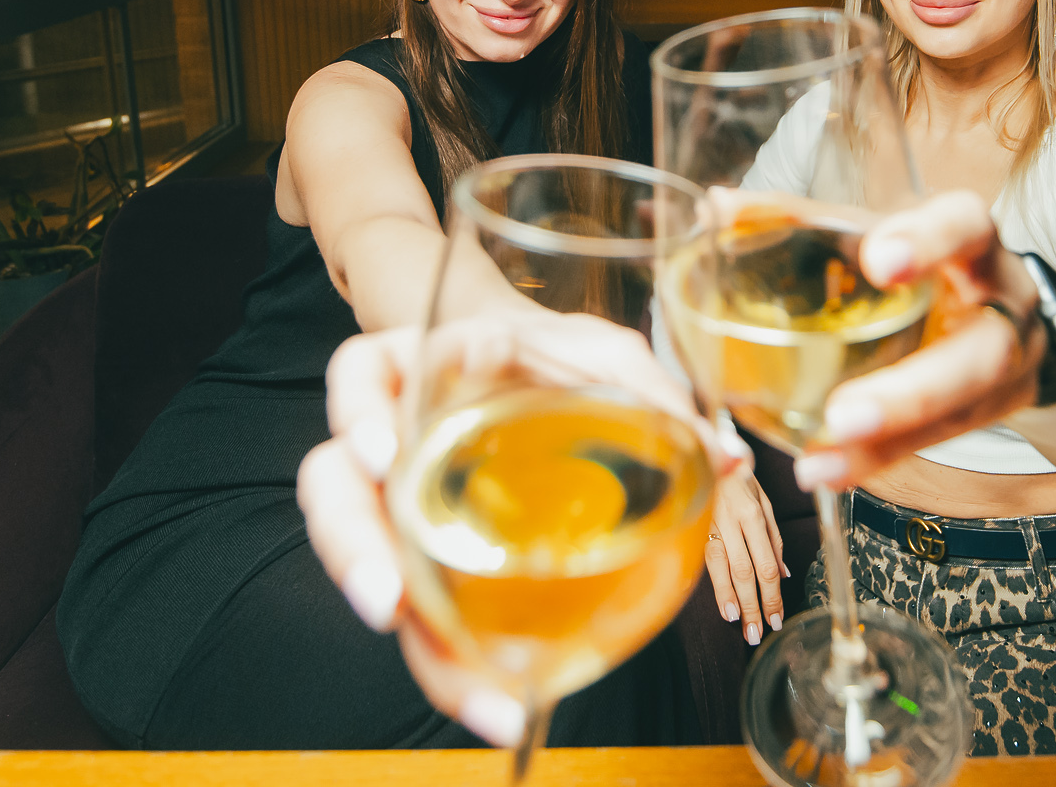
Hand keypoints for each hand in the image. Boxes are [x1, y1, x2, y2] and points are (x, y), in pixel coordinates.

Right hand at [297, 314, 745, 746]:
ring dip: (411, 636)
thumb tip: (724, 459)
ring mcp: (404, 500)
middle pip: (331, 484)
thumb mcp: (606, 357)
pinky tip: (499, 698)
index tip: (381, 456)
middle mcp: (395, 436)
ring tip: (467, 689)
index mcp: (425, 368)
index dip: (358, 412)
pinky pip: (424, 612)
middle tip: (388, 603)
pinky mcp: (428, 558)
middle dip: (352, 549)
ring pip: (366, 567)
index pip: (361, 373)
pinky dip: (453, 660)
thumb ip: (655, 392)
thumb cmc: (559, 359)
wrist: (539, 376)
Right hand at [705, 463, 787, 644]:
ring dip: (735, 600)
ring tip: (742, 626)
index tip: (777, 618)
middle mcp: (733, 522)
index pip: (767, 564)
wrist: (703, 451)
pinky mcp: (695, 529)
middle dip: (756, 605)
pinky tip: (723, 607)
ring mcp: (711, 525)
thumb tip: (785, 574)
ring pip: (725, 570)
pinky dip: (716, 586)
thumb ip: (773, 538)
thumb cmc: (737, 478)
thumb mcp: (763, 501)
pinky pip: (707, 562)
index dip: (773, 594)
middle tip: (760, 633)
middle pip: (748, 572)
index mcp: (753, 515)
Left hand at [792, 190, 1045, 491]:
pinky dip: (878, 460)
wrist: (998, 309)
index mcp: (973, 241)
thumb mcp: (874, 230)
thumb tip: (717, 207)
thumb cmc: (921, 261)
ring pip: (960, 413)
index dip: (929, 242)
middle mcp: (1003, 306)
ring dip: (888, 443)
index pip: (966, 226)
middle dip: (912, 390)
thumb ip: (800, 220)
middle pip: (977, 353)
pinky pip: (934, 443)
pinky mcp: (989, 414)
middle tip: (845, 414)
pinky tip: (828, 470)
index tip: (879, 260)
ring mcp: (1006, 369)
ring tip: (822, 463)